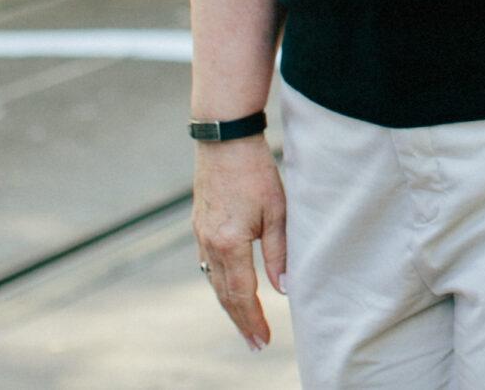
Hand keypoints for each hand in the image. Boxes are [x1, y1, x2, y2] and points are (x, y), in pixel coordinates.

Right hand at [193, 139, 288, 350]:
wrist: (224, 139)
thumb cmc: (255, 171)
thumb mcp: (277, 210)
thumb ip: (279, 251)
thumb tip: (284, 288)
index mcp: (229, 244)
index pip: (241, 294)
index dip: (252, 320)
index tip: (263, 340)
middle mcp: (209, 244)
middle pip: (223, 294)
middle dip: (240, 320)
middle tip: (255, 343)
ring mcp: (201, 234)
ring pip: (213, 281)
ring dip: (229, 304)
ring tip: (243, 322)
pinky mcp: (200, 224)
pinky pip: (208, 264)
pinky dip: (219, 282)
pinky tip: (228, 287)